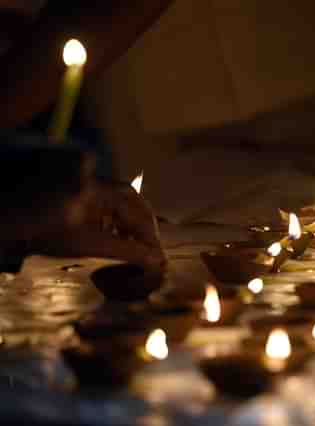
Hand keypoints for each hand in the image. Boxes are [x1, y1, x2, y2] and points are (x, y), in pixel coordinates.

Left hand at [29, 181, 166, 272]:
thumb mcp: (89, 244)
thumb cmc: (45, 233)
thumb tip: (155, 260)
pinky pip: (110, 202)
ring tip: (135, 246)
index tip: (158, 256)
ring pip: (123, 201)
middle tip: (152, 249)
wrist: (13, 221)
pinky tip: (116, 236)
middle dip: (145, 226)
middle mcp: (97, 180)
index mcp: (99, 189)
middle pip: (134, 201)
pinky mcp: (83, 192)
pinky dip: (117, 220)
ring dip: (132, 224)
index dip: (150, 237)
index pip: (137, 212)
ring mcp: (90, 184)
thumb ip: (126, 250)